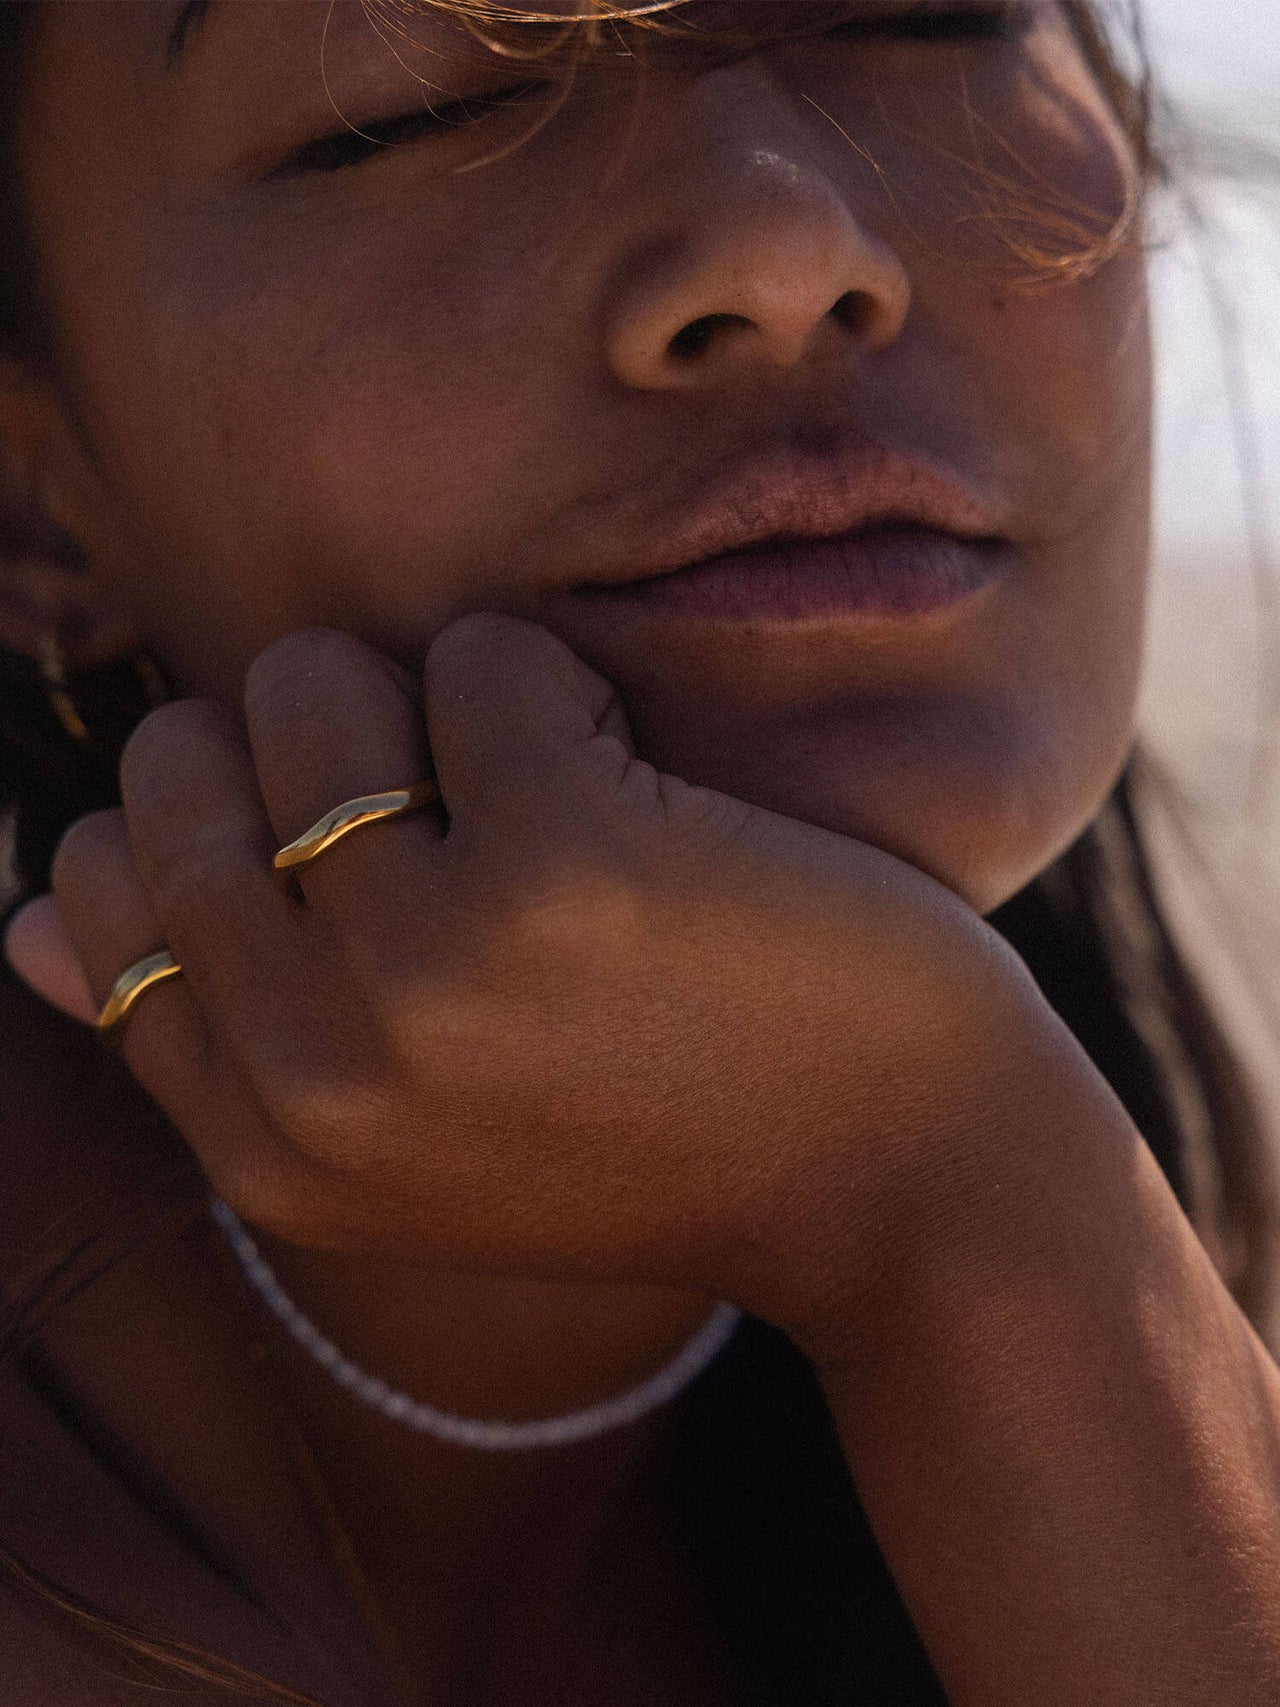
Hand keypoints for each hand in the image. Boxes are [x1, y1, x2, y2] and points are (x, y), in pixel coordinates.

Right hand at [4, 616, 1040, 1336]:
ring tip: (544, 790)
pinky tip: (642, 783)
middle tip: (460, 803)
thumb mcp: (411, 1137)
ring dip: (425, 694)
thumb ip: (213, 1033)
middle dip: (313, 743)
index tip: (352, 837)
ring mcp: (427, 966)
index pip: (103, 893)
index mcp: (264, 1145)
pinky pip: (482, 657)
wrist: (903, 1184)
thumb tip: (16, 924)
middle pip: (187, 764)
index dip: (222, 817)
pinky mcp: (559, 865)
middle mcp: (315, 1071)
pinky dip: (558, 683)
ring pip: (312, 686)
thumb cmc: (662, 1130)